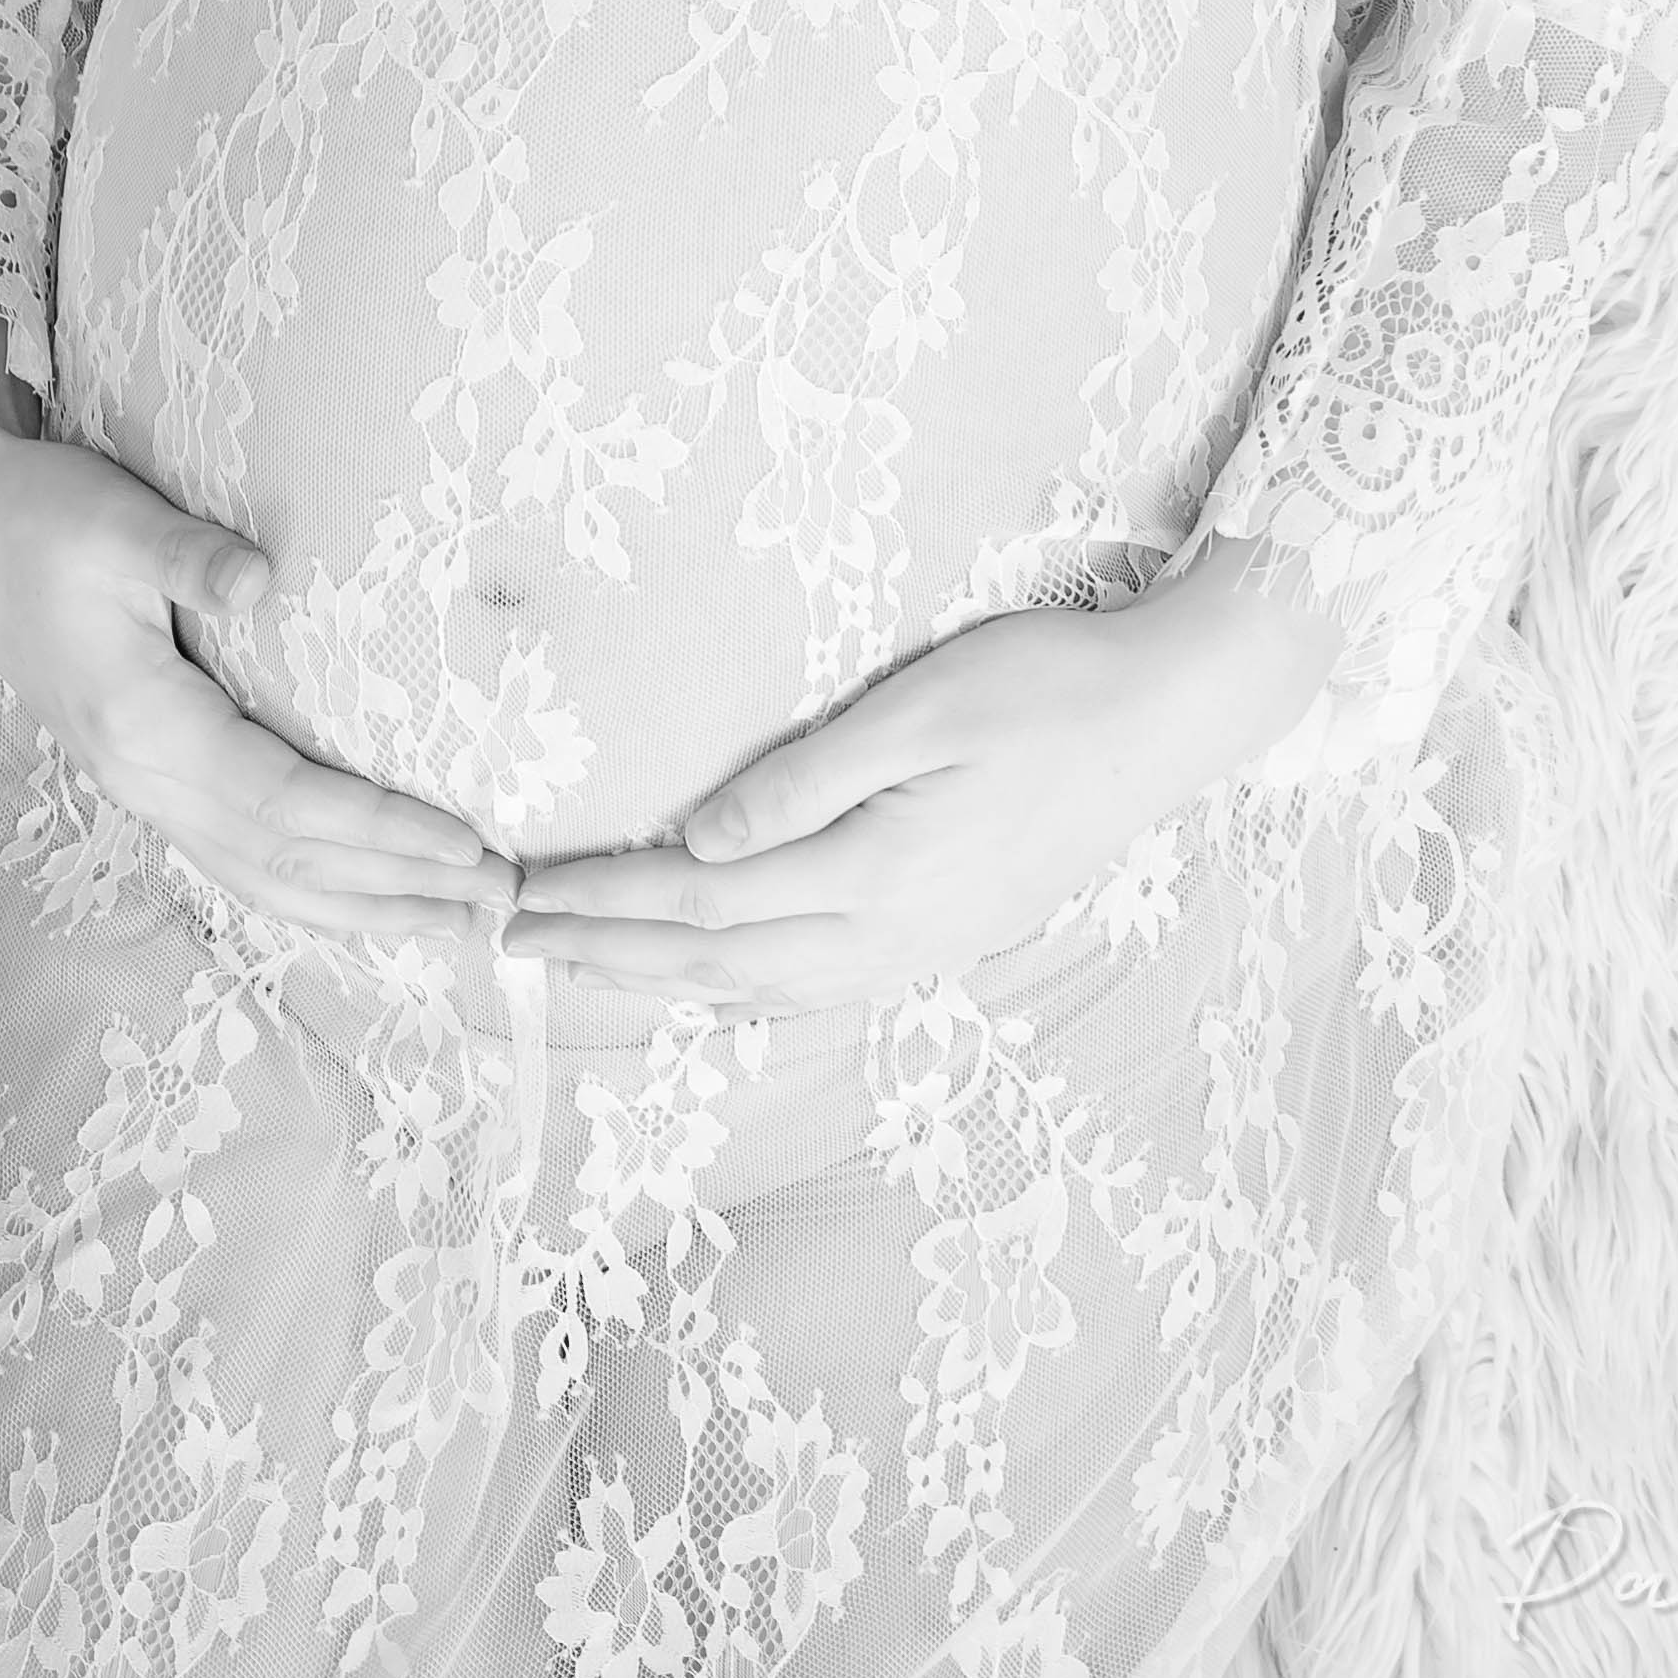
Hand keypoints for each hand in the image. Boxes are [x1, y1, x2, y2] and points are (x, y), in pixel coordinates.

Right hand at [0, 376, 521, 957]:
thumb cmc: (45, 519)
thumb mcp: (114, 522)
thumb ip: (189, 557)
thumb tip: (265, 581)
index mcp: (143, 727)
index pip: (285, 804)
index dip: (379, 832)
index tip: (466, 845)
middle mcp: (143, 778)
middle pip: (286, 862)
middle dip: (397, 889)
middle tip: (499, 902)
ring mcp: (142, 787)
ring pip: (262, 878)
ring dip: (362, 906)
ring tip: (453, 923)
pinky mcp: (150, 776)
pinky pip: (239, 858)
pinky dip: (309, 888)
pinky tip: (361, 897)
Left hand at [505, 548, 1339, 1020]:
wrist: (1165, 723)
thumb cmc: (1046, 689)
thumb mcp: (922, 709)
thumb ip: (805, 782)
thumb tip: (699, 841)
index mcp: (873, 875)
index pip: (702, 902)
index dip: (604, 902)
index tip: (519, 897)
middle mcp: (887, 935)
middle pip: (715, 962)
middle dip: (607, 952)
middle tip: (512, 941)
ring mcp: (917, 949)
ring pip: (760, 988)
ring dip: (662, 981)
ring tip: (584, 965)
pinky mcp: (940, 938)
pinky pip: (810, 986)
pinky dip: (736, 988)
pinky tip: (710, 976)